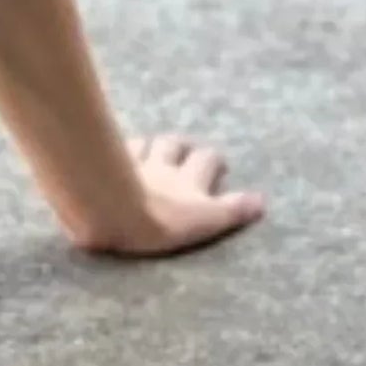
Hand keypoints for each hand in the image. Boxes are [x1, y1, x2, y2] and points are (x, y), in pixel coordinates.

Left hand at [102, 134, 266, 256]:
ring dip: (149, 144)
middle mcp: (162, 166)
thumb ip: (233, 210)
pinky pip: (111, 149)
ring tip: (149, 147)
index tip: (218, 162)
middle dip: (182, 145)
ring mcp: (132, 163)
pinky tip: (110, 149)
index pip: (207, 161)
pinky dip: (114, 147)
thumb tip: (262, 201)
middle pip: (174, 145)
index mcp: (188, 181)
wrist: (111, 211)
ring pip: (144, 143)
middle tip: (185, 148)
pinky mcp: (103, 165)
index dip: (213, 160)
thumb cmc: (160, 222)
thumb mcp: (206, 221)